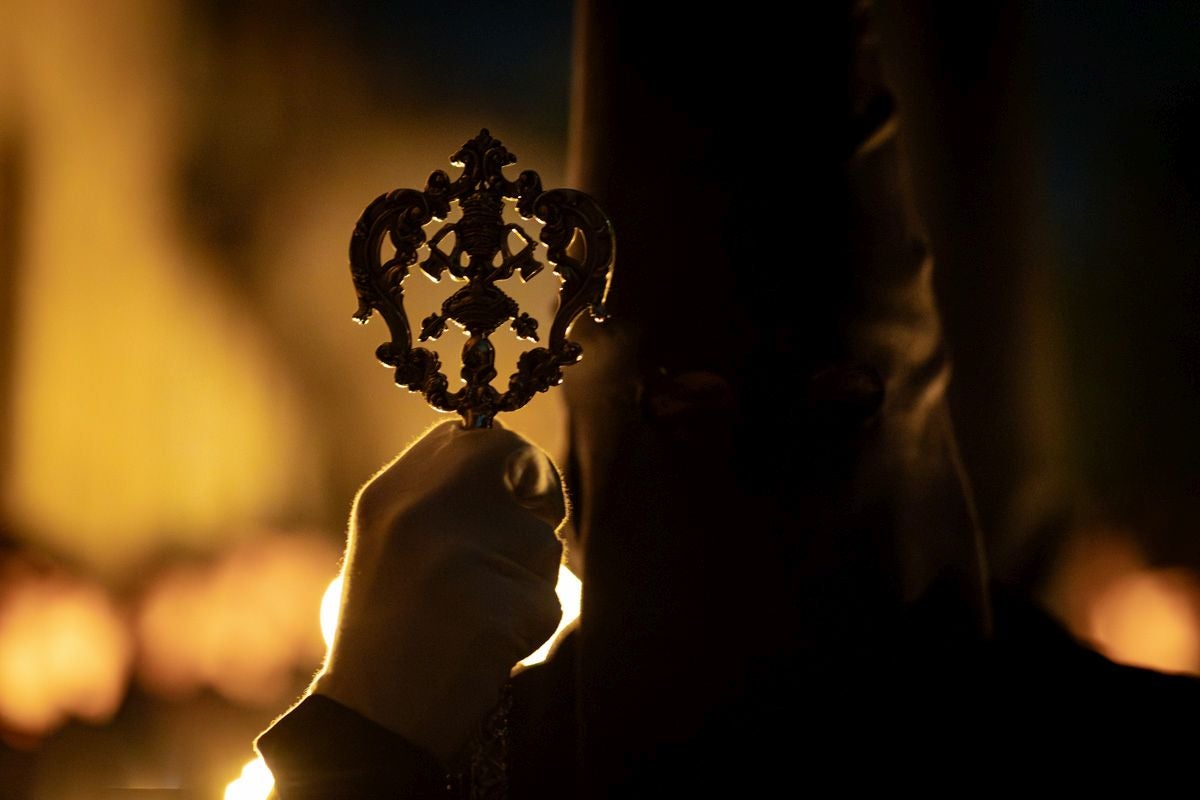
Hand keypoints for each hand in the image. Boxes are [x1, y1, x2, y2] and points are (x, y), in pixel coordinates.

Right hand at [314, 420, 565, 763]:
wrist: (370, 717)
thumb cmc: (386, 630)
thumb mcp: (387, 542)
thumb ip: (437, 496)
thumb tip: (509, 459)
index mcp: (389, 493)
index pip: (468, 433)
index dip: (503, 458)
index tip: (511, 491)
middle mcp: (420, 510)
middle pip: (513, 455)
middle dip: (538, 490)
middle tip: (530, 532)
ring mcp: (458, 555)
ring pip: (541, 540)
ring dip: (531, 576)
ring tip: (480, 611)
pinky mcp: (495, 605)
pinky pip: (546, 599)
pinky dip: (531, 624)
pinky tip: (487, 644)